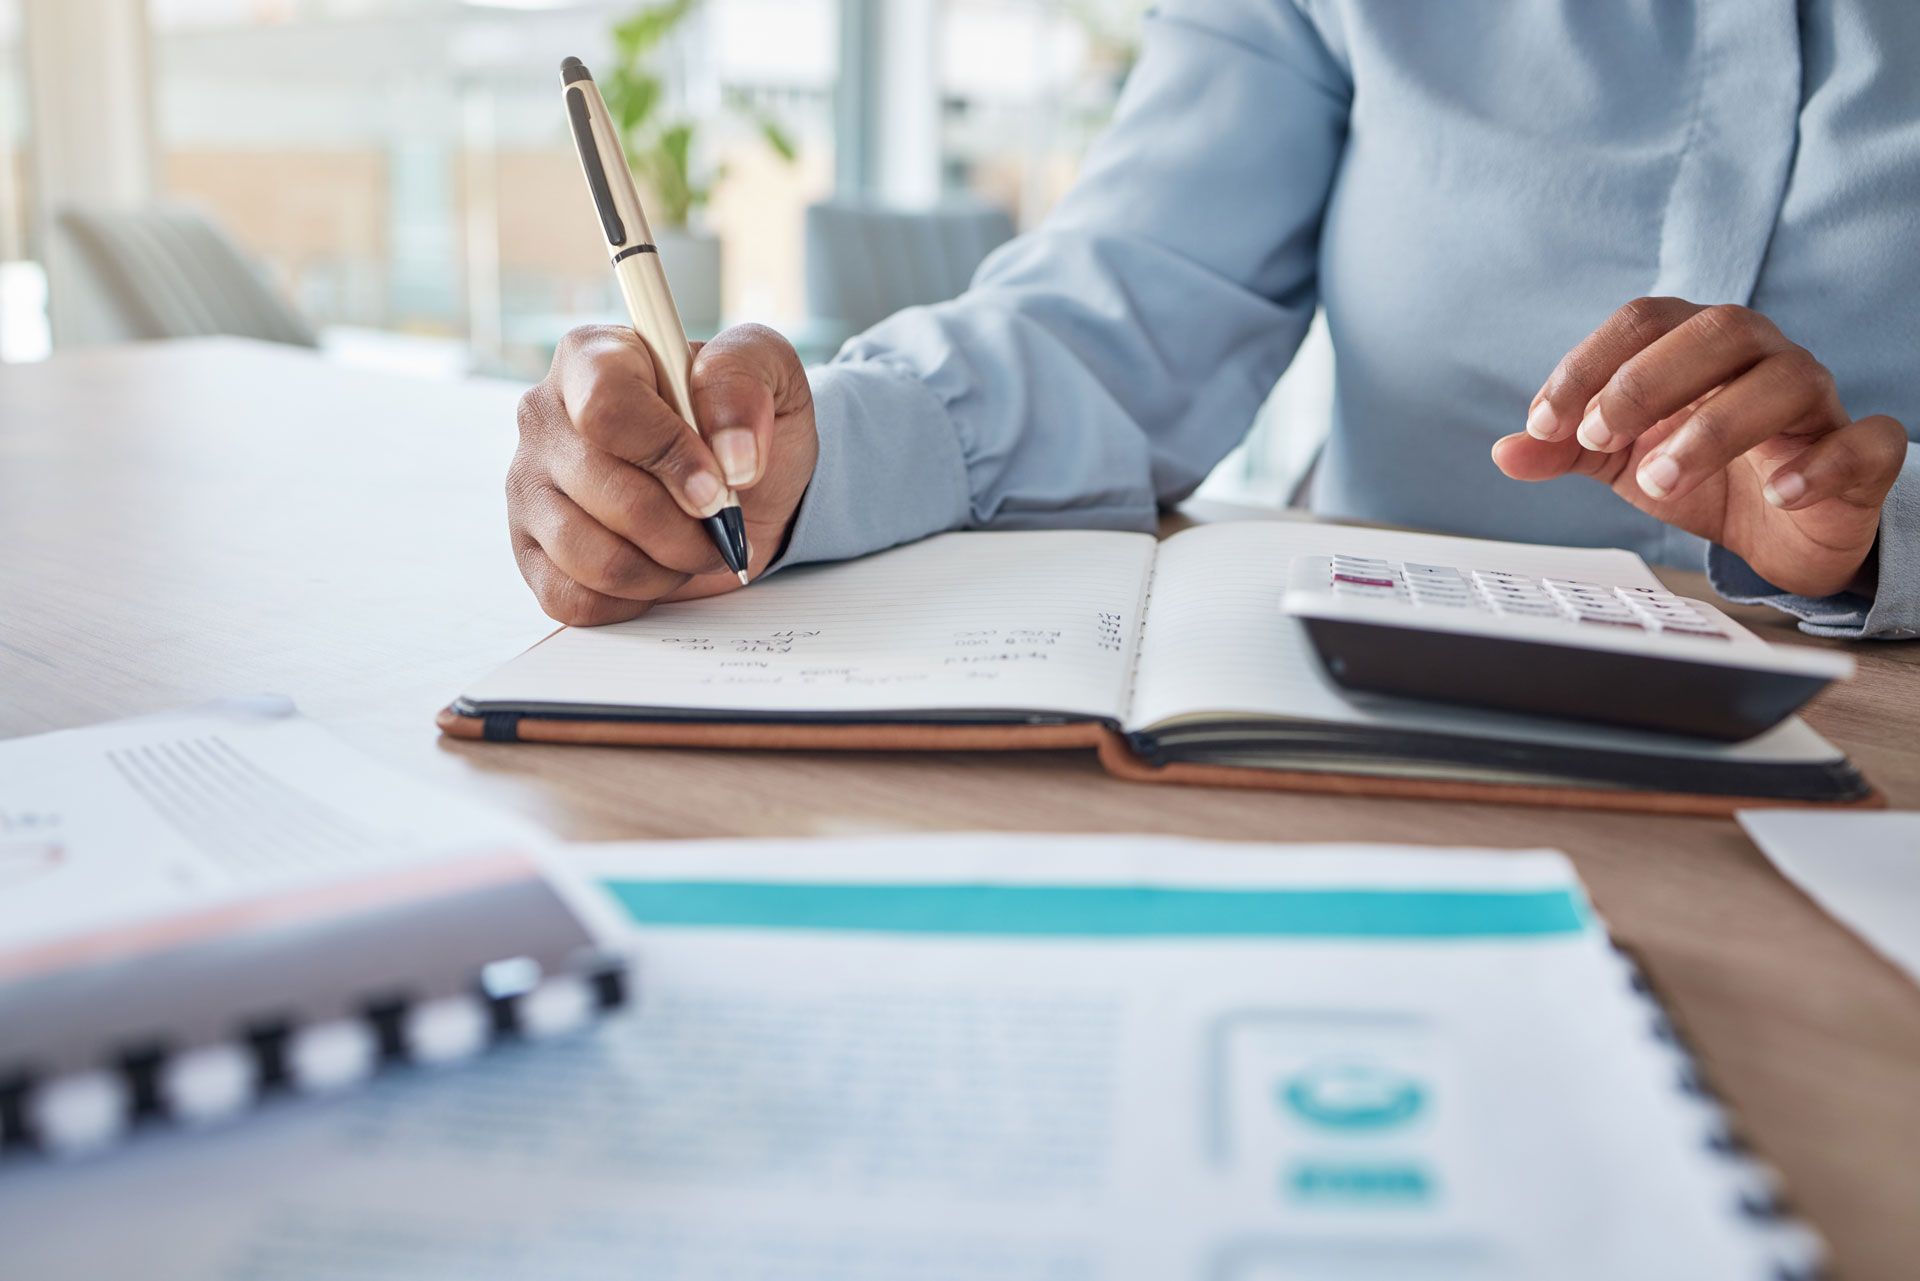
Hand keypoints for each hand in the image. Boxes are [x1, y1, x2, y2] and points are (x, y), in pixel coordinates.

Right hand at [508, 323, 817, 624]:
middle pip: (608, 493)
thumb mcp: (769, 370)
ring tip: (691, 548)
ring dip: (664, 568)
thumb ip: (744, 381)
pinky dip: (631, 599)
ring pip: (591, 556)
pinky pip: (573, 599)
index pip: (607, 408)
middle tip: (720, 524)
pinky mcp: (530, 552)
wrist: (741, 484)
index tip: (718, 486)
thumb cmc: (741, 421)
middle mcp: (544, 418)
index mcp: (593, 358)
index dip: (669, 455)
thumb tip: (730, 454)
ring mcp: (529, 488)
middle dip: (684, 527)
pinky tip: (657, 571)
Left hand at [1493, 297, 1906, 596]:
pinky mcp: (1862, 454)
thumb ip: (1565, 450)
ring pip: (1786, 379)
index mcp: (1695, 346)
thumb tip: (1505, 451)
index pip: (1642, 322)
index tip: (1544, 423)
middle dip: (1647, 382)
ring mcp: (1817, 400)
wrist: (1777, 534)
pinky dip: (1819, 464)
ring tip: (1660, 481)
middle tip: (1599, 439)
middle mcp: (1761, 357)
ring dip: (1714, 428)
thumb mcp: (1620, 462)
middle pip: (1718, 329)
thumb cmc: (1700, 475)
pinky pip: (1863, 439)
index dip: (1588, 365)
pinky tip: (1775, 493)